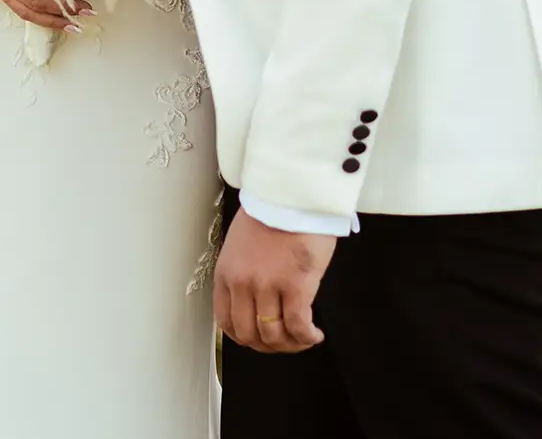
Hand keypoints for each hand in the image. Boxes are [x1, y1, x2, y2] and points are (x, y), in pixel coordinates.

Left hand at [214, 209, 332, 353]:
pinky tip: (315, 334)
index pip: (226, 322)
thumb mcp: (242, 245)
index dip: (245, 338)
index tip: (261, 338)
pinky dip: (307, 337)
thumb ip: (243, 274)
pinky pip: (298, 327)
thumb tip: (254, 302)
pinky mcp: (295, 286)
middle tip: (286, 341)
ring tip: (304, 337)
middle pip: (249, 335)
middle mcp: (242, 283)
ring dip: (291, 344)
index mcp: (226, 274)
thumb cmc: (272, 213)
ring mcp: (267, 286)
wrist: (293, 195)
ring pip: (274, 336)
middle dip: (269, 346)